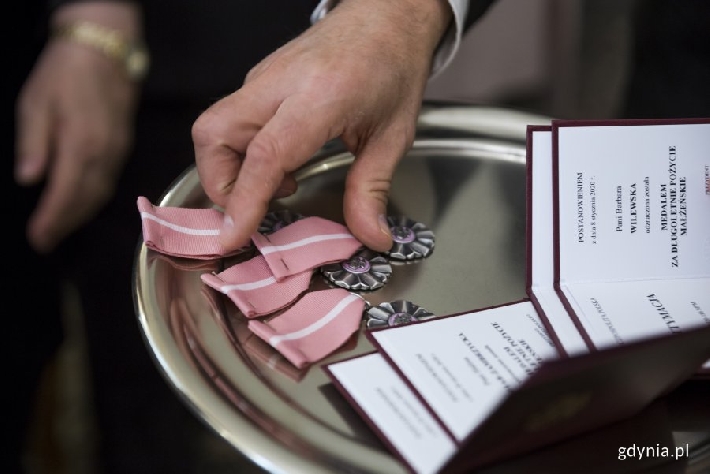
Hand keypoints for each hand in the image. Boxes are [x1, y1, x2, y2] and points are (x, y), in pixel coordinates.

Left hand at [15, 2, 141, 252]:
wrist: (105, 53)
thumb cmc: (63, 74)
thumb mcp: (36, 102)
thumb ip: (34, 142)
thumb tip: (30, 180)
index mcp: (81, 143)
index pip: (67, 192)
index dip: (52, 219)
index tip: (37, 238)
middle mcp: (105, 154)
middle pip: (87, 199)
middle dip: (65, 224)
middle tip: (45, 242)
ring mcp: (119, 152)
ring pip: (101, 194)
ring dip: (80, 215)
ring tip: (60, 229)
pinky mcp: (124, 148)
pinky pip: (109, 182)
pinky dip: (93, 200)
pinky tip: (81, 204)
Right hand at [192, 0, 451, 251]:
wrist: (385, 16)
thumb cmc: (393, 68)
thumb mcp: (393, 137)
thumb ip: (373, 190)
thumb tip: (373, 238)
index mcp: (319, 97)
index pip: (265, 153)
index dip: (244, 200)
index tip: (232, 237)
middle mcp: (279, 83)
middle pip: (214, 135)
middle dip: (220, 185)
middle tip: (254, 211)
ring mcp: (263, 78)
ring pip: (213, 127)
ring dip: (227, 170)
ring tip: (275, 188)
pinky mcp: (258, 80)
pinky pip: (230, 120)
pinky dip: (240, 153)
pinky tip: (280, 165)